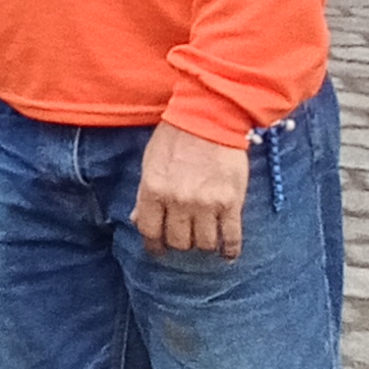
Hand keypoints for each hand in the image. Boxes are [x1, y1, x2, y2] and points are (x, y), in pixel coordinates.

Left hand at [133, 122, 247, 259]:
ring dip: (202, 245)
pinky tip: (227, 252)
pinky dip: (229, 250)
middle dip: (179, 243)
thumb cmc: (175, 137)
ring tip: (204, 238)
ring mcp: (206, 204)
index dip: (153, 244)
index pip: (149, 231)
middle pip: (177, 242)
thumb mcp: (150, 162)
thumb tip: (137, 220)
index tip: (158, 249)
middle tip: (184, 237)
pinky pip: (231, 238)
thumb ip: (144, 194)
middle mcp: (178, 200)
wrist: (209, 116)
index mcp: (153, 189)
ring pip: (203, 244)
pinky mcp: (231, 203)